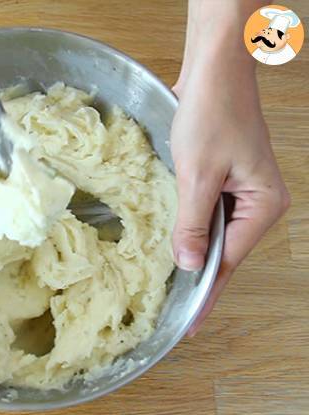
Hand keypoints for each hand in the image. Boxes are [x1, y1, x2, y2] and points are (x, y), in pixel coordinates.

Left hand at [171, 58, 289, 336]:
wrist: (212, 71)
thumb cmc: (211, 115)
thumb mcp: (197, 175)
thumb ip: (193, 223)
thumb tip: (188, 265)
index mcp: (262, 205)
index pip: (228, 261)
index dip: (205, 293)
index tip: (188, 325)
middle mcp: (258, 203)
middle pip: (223, 251)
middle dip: (197, 276)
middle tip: (172, 311)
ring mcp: (241, 191)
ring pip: (212, 234)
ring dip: (191, 252)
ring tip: (169, 288)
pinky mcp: (223, 179)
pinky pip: (205, 214)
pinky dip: (189, 229)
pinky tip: (172, 246)